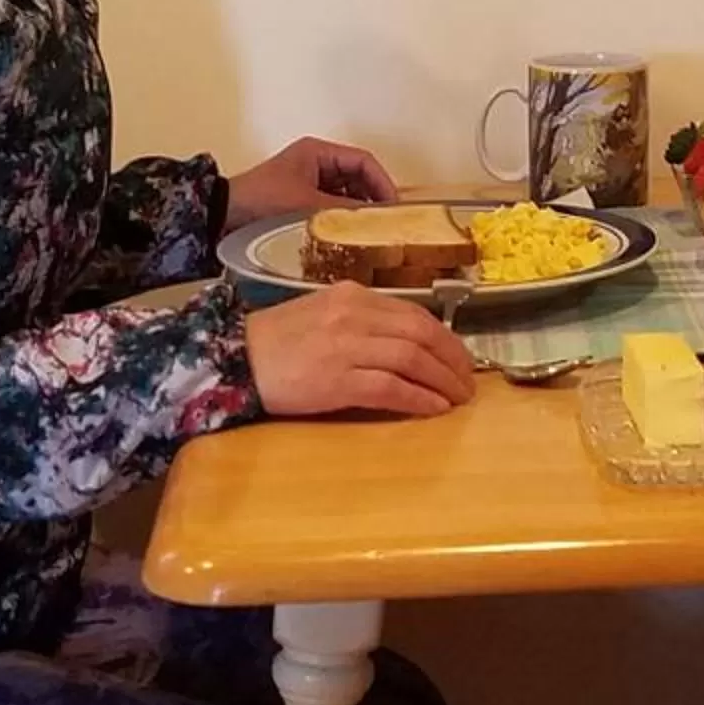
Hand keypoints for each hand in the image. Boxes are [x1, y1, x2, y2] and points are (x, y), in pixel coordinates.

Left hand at [225, 135, 397, 230]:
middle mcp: (317, 163)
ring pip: (346, 194)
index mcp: (318, 152)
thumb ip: (343, 210)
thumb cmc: (262, 200)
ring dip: (357, 211)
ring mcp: (309, 183)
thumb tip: (374, 220)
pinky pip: (332, 208)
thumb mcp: (306, 204)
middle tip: (386, 222)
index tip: (394, 206)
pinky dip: (342, 220)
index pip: (363, 161)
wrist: (223, 217)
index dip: (382, 181)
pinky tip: (349, 237)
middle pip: (358, 177)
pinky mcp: (301, 202)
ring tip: (370, 232)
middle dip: (372, 198)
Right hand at [246, 284, 474, 418]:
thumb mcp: (323, 314)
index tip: (460, 357)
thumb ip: (362, 320)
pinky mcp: (336, 380)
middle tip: (468, 381)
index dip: (445, 337)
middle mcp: (354, 314)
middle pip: (421, 333)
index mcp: (353, 295)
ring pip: (412, 358)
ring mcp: (346, 346)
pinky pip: (390, 387)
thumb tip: (406, 341)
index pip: (414, 313)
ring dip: (442, 380)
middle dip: (452, 358)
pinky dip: (418, 398)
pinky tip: (434, 409)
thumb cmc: (277, 341)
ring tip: (458, 398)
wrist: (234, 359)